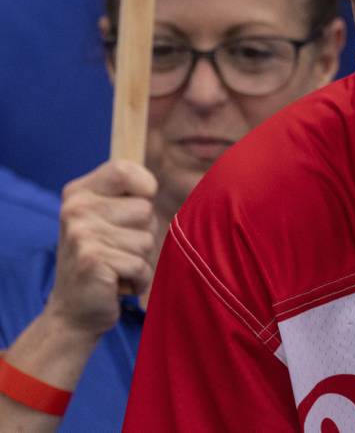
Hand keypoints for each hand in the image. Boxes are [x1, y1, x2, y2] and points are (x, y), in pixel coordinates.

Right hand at [44, 160, 158, 339]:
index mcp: (78, 193)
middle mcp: (75, 209)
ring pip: (146, 240)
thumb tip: (154, 183)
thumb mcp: (108, 220)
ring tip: (116, 267)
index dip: (144, 189)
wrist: (72, 311)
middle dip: (143, 234)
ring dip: (140, 260)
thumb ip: (128, 197)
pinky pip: (141, 265)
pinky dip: (139, 280)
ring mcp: (81, 234)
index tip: (135, 210)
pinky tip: (117, 285)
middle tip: (117, 250)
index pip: (124, 169)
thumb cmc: (103, 260)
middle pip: (145, 209)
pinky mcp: (92, 260)